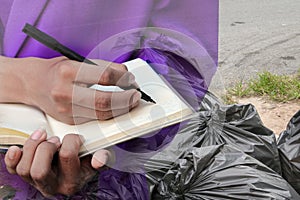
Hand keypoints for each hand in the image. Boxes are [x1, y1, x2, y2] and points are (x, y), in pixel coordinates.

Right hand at [0, 56, 140, 123]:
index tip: (131, 79)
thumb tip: (125, 75)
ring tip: (130, 101)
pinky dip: (111, 114)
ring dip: (122, 108)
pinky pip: (96, 119)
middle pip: (104, 100)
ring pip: (102, 113)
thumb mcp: (77, 61)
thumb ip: (101, 68)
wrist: (33, 84)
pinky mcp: (70, 120)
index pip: (104, 76)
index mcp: (68, 70)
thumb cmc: (56, 70)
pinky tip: (117, 108)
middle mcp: (65, 91)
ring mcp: (67, 109)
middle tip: (136, 94)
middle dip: (126, 98)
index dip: (123, 79)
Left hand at [4, 129, 110, 196]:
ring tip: (43, 138)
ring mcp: (37, 183)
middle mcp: (53, 186)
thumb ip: (103, 157)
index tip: (77, 137)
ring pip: (24, 169)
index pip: (67, 157)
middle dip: (46, 148)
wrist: (77, 170)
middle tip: (56, 140)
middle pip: (39, 170)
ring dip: (31, 147)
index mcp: (72, 182)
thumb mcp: (99, 159)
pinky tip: (18, 148)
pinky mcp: (27, 177)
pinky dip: (13, 158)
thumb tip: (99, 159)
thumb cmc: (87, 162)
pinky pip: (13, 170)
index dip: (71, 140)